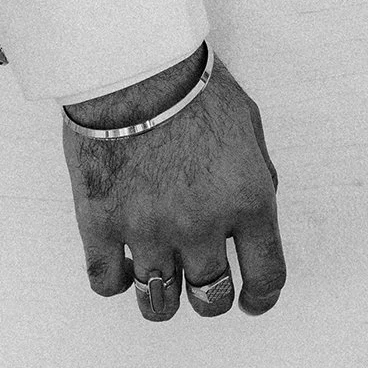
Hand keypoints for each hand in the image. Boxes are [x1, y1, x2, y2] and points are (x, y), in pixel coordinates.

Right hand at [61, 48, 285, 322]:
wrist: (133, 65)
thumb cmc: (194, 85)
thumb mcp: (248, 124)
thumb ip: (257, 174)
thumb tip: (255, 212)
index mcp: (248, 201)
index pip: (266, 275)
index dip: (262, 297)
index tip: (252, 300)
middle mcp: (202, 226)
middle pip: (210, 299)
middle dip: (210, 298)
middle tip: (203, 284)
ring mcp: (148, 231)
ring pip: (159, 303)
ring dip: (164, 297)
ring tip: (161, 278)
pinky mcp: (101, 227)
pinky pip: (107, 284)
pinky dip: (117, 281)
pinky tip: (123, 263)